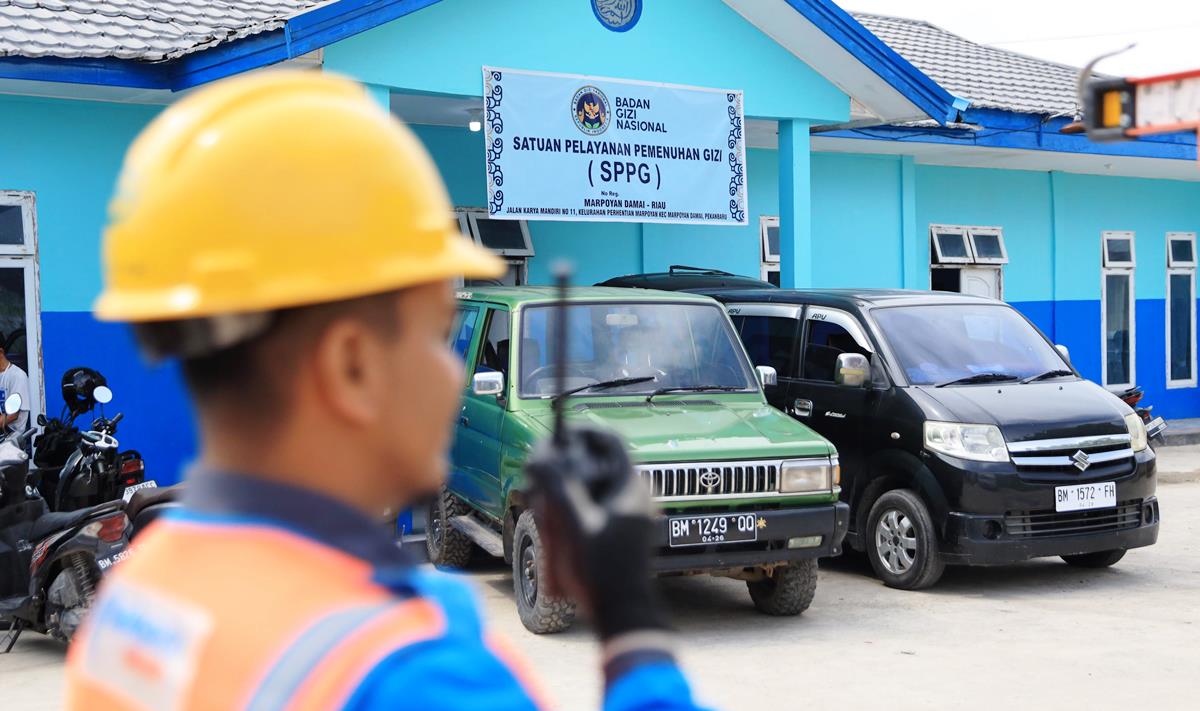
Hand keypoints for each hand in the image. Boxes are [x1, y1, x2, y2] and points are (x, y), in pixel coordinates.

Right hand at [524, 426, 666, 639]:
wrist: (622, 613)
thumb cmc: (602, 572)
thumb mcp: (573, 524)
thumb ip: (557, 485)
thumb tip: (539, 453)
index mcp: (629, 487)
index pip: (609, 439)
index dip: (580, 431)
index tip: (554, 435)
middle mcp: (632, 495)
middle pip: (591, 464)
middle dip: (561, 472)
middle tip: (537, 485)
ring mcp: (626, 513)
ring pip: (587, 488)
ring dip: (561, 495)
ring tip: (545, 517)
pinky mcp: (618, 530)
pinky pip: (590, 508)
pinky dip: (570, 512)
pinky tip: (555, 532)